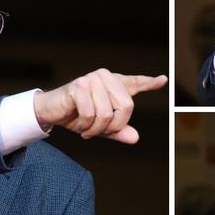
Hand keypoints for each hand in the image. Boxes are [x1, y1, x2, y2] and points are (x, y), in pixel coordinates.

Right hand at [33, 68, 166, 143]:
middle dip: (114, 125)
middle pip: (126, 106)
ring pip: (107, 113)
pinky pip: (91, 114)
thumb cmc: (77, 116)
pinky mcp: (79, 86)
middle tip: (100, 132)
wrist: (51, 112)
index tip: (163, 80)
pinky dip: (85, 126)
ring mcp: (92, 79)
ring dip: (96, 129)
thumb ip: (119, 131)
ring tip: (87, 129)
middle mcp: (105, 77)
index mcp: (114, 84)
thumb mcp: (101, 127)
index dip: (150, 82)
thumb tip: (135, 138)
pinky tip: (79, 125)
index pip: (136, 82)